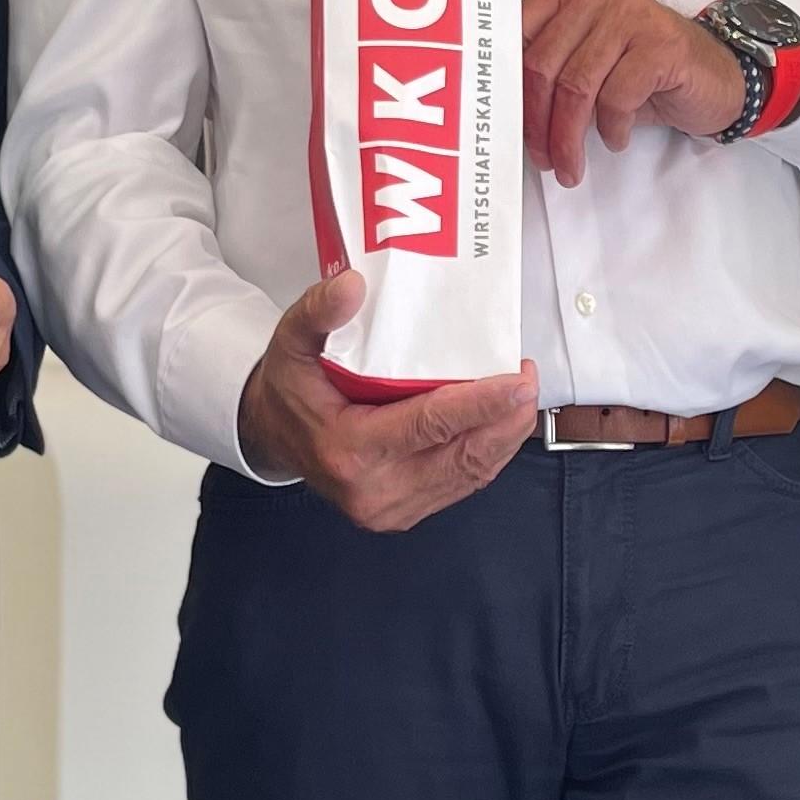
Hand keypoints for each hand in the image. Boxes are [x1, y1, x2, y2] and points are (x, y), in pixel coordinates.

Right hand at [235, 269, 536, 532]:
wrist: (272, 437)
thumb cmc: (289, 388)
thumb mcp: (290, 341)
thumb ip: (318, 311)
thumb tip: (353, 285)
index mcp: (349, 449)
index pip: (430, 425)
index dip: (480, 403)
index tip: (518, 380)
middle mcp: (375, 489)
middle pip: (464, 456)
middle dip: (507, 420)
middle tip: (527, 379)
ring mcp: (392, 509)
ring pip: (471, 475)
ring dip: (505, 437)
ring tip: (522, 397)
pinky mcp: (405, 514)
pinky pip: (461, 484)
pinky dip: (488, 453)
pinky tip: (501, 424)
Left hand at [520, 0, 747, 186]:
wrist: (716, 77)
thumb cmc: (646, 73)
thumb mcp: (590, 63)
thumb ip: (550, 67)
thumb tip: (502, 108)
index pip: (519, 35)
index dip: (507, 86)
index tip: (505, 125)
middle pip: (544, 65)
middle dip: (537, 123)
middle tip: (543, 159)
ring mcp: (632, 14)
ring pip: (577, 86)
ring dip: (569, 138)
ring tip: (571, 166)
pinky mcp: (661, 44)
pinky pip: (617, 97)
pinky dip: (611, 129)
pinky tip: (616, 139)